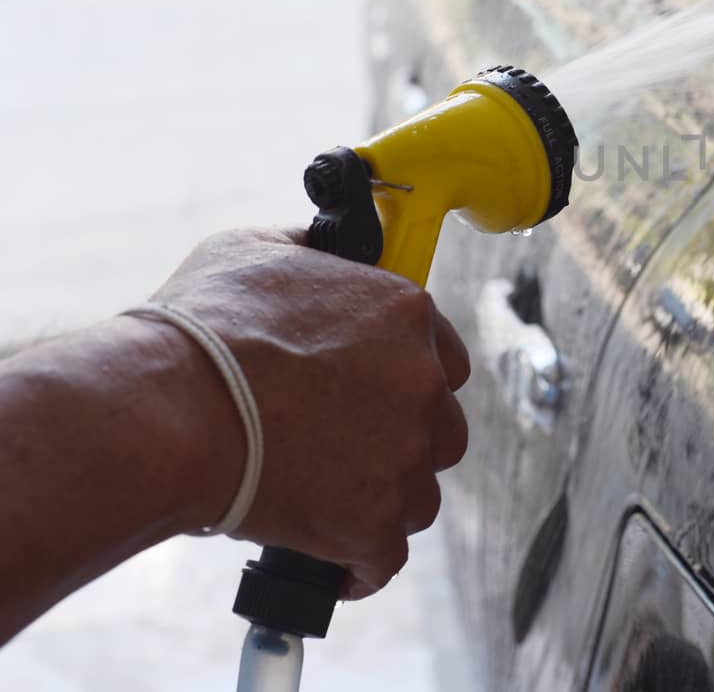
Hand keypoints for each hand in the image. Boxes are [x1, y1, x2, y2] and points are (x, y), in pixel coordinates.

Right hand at [145, 227, 468, 597]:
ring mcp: (405, 456)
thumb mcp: (256, 252)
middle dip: (403, 441)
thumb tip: (320, 249)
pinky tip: (332, 559)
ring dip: (383, 500)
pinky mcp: (375, 522)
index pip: (445, 356)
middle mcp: (423, 384)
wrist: (167, 410)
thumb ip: (309, 253)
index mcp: (406, 314)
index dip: (411, 378)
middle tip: (346, 447)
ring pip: (420, 494)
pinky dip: (360, 564)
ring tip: (329, 498)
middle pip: (441, 428)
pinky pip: (384, 558)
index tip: (376, 393)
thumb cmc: (202, 329)